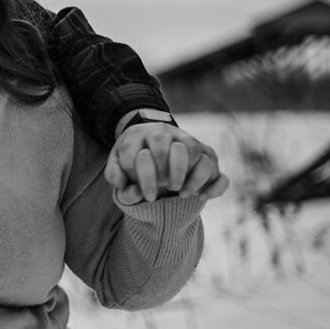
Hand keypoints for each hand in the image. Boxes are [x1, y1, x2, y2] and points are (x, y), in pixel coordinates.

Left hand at [105, 122, 228, 203]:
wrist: (150, 143)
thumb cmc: (132, 159)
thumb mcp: (118, 164)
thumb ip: (116, 175)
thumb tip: (133, 191)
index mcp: (137, 134)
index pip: (139, 154)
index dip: (144, 178)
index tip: (146, 195)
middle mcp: (162, 132)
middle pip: (163, 145)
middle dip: (165, 171)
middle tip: (165, 188)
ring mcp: (186, 139)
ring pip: (193, 150)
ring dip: (190, 176)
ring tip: (182, 194)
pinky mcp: (205, 151)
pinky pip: (213, 162)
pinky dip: (212, 182)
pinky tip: (202, 196)